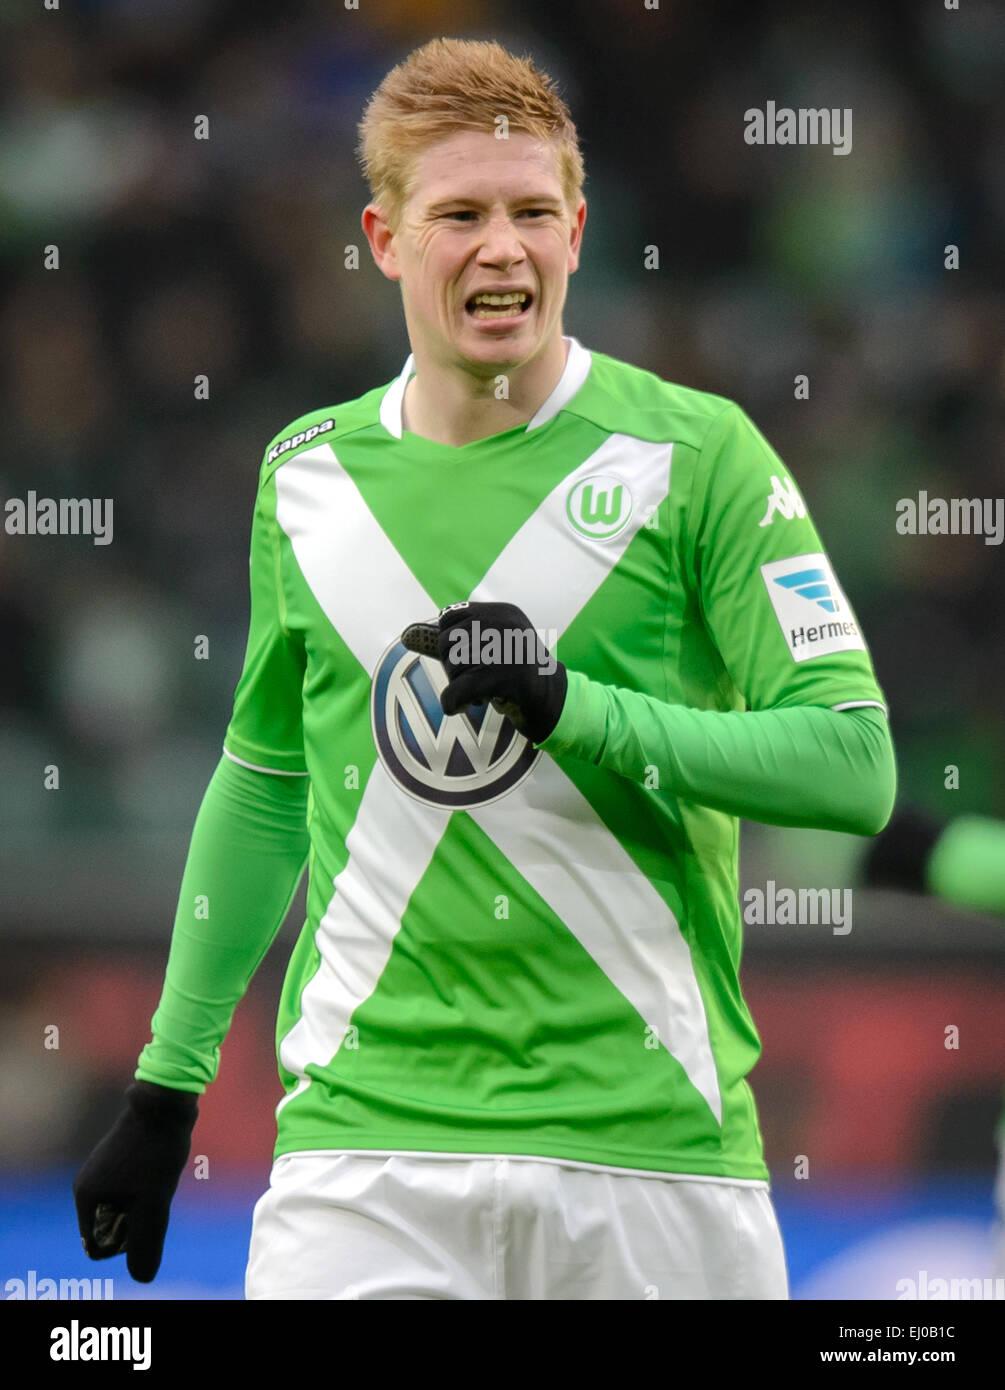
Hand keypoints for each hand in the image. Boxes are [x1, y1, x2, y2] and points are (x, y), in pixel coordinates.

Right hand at [73, 1080, 197, 1282]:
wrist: (166, 1103)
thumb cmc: (156, 1153)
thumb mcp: (153, 1204)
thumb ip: (145, 1243)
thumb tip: (142, 1278)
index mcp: (85, 1197)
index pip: (98, 1247)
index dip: (125, 1242)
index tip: (144, 1212)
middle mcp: (87, 1184)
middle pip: (113, 1228)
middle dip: (136, 1220)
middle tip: (153, 1191)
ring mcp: (102, 1170)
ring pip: (126, 1209)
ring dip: (145, 1203)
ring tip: (157, 1176)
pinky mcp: (119, 1159)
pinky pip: (133, 1191)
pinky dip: (149, 1188)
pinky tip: (160, 1166)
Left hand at [401, 600, 567, 744]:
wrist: (554, 702)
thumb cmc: (516, 675)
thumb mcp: (490, 647)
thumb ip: (453, 640)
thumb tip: (407, 635)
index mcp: (502, 612)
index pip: (449, 617)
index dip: (447, 642)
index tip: (467, 659)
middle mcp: (505, 624)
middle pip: (448, 642)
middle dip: (452, 667)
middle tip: (473, 680)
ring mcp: (507, 650)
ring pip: (453, 667)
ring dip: (458, 686)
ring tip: (479, 692)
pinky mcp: (505, 677)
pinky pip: (458, 690)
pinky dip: (453, 702)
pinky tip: (463, 706)